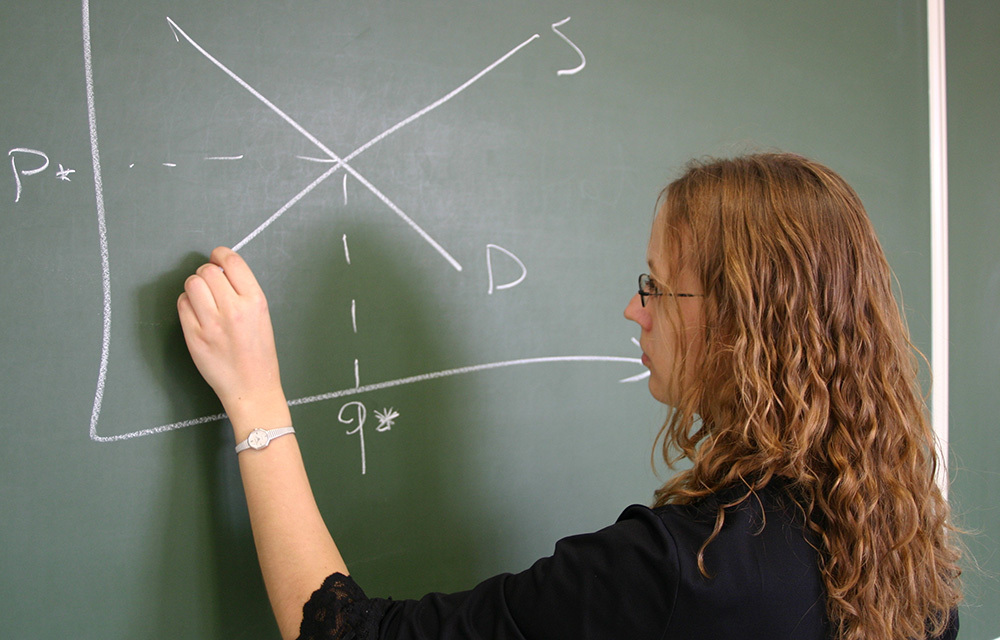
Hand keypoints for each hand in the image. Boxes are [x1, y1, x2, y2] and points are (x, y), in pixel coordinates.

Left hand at [177, 247, 283, 414]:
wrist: (252, 387)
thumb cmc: (259, 353)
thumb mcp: (262, 316)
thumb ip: (242, 291)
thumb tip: (219, 269)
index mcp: (255, 301)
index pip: (232, 262)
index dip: (220, 254)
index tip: (217, 258)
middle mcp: (234, 309)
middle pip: (208, 270)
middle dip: (207, 273)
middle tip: (211, 285)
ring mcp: (212, 323)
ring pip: (192, 283)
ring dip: (195, 286)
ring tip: (202, 298)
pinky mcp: (194, 336)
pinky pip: (182, 304)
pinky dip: (186, 303)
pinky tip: (197, 313)